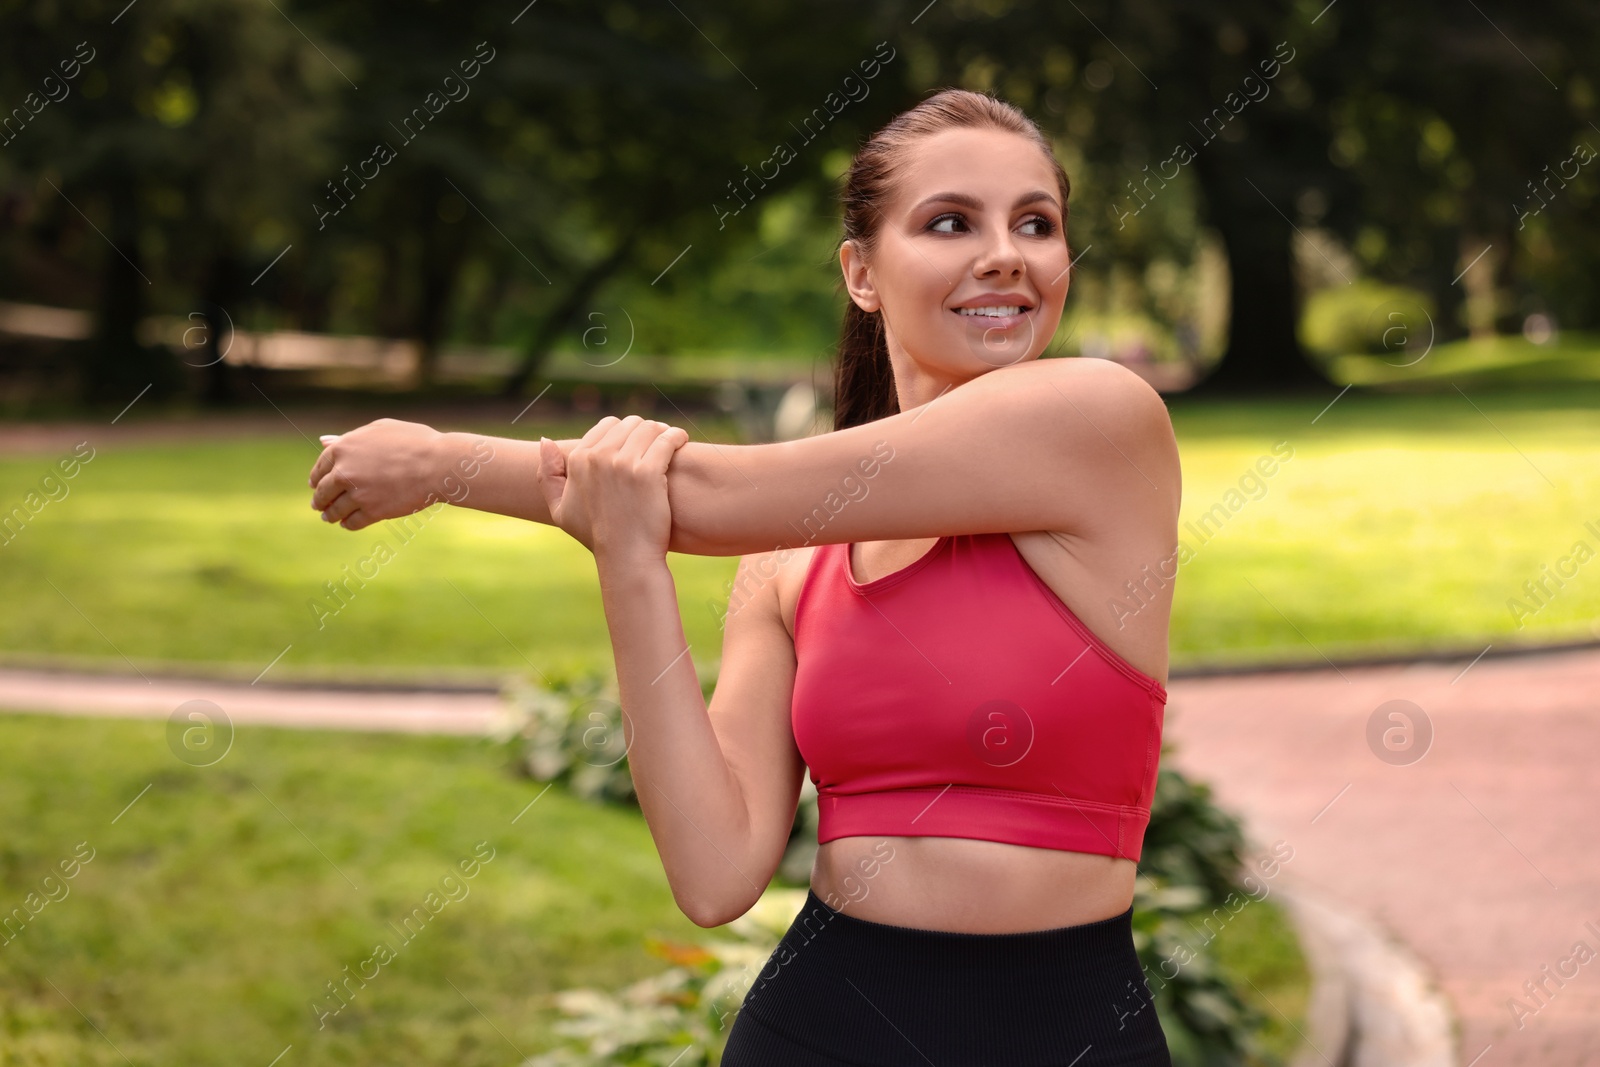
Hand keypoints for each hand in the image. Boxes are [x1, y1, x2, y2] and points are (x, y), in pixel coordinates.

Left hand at [308, 418, 447, 529]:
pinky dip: (348, 524)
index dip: (317, 478)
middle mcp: (345, 472)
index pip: (320, 468)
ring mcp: (358, 494)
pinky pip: (353, 522)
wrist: (438, 464)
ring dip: (331, 515)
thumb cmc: (414, 441)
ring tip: (331, 518)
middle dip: (320, 500)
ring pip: (335, 510)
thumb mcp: (379, 429)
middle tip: (319, 506)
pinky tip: (348, 524)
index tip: (317, 485)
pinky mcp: (373, 512)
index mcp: (343, 448)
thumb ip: (350, 437)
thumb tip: (324, 441)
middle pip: (323, 491)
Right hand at [536, 415, 688, 562]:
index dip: (625, 432)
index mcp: (578, 460)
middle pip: (630, 423)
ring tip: (671, 441)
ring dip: (662, 431)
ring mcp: (622, 463)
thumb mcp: (559, 509)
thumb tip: (545, 440)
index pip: (607, 425)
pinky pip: (666, 439)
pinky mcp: (647, 472)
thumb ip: (548, 475)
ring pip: (649, 428)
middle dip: (645, 431)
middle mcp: (598, 457)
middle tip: (657, 443)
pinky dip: (676, 436)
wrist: (625, 558)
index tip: (638, 443)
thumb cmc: (595, 536)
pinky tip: (681, 440)